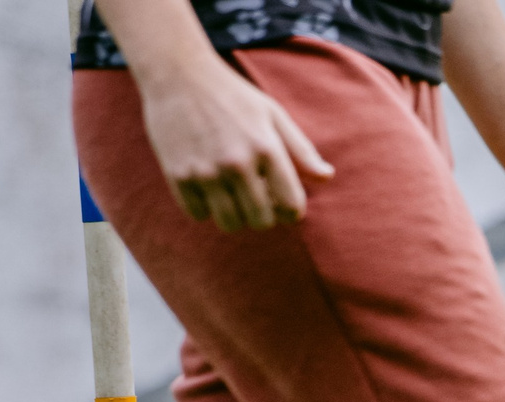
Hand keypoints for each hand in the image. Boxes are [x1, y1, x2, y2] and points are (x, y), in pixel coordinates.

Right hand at [139, 54, 334, 231]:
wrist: (177, 73)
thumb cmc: (232, 96)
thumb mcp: (272, 114)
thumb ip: (301, 149)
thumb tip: (327, 177)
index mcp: (267, 148)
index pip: (292, 206)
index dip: (291, 211)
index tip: (282, 201)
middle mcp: (237, 163)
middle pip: (261, 221)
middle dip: (263, 214)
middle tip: (254, 196)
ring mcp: (206, 171)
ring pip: (230, 224)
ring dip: (234, 215)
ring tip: (231, 193)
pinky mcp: (178, 174)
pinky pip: (197, 214)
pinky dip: (203, 207)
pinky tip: (205, 186)